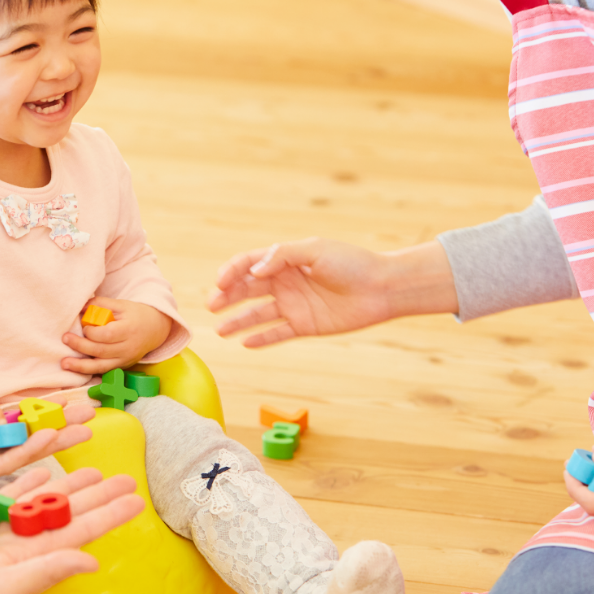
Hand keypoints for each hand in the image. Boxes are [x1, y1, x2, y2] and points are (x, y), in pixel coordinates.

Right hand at [0, 465, 145, 593]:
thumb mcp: (5, 585)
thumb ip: (48, 570)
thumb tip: (91, 562)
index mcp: (36, 557)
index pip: (82, 531)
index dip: (110, 515)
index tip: (136, 501)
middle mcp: (26, 541)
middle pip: (71, 511)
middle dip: (100, 496)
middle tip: (126, 478)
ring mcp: (5, 529)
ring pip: (45, 499)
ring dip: (69, 484)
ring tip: (93, 470)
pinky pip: (11, 494)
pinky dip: (28, 480)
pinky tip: (43, 468)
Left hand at [61, 297, 170, 374]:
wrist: (155, 329)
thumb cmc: (135, 315)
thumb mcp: (121, 305)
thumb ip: (101, 304)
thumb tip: (80, 307)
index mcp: (129, 330)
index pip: (107, 335)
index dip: (92, 332)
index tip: (83, 326)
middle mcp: (128, 348)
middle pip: (101, 351)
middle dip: (80, 346)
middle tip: (65, 338)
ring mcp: (126, 360)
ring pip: (101, 366)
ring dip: (81, 366)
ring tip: (65, 363)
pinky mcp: (122, 366)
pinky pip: (104, 371)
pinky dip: (89, 371)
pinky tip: (76, 369)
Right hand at [206, 238, 457, 347]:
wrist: (382, 288)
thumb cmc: (351, 262)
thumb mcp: (315, 250)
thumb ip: (283, 256)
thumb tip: (255, 270)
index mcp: (285, 259)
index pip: (249, 264)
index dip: (231, 271)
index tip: (220, 282)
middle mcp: (285, 281)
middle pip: (248, 289)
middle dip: (227, 296)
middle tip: (212, 305)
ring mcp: (294, 304)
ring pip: (258, 313)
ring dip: (237, 320)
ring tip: (219, 330)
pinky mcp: (305, 325)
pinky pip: (277, 333)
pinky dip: (261, 338)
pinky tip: (245, 343)